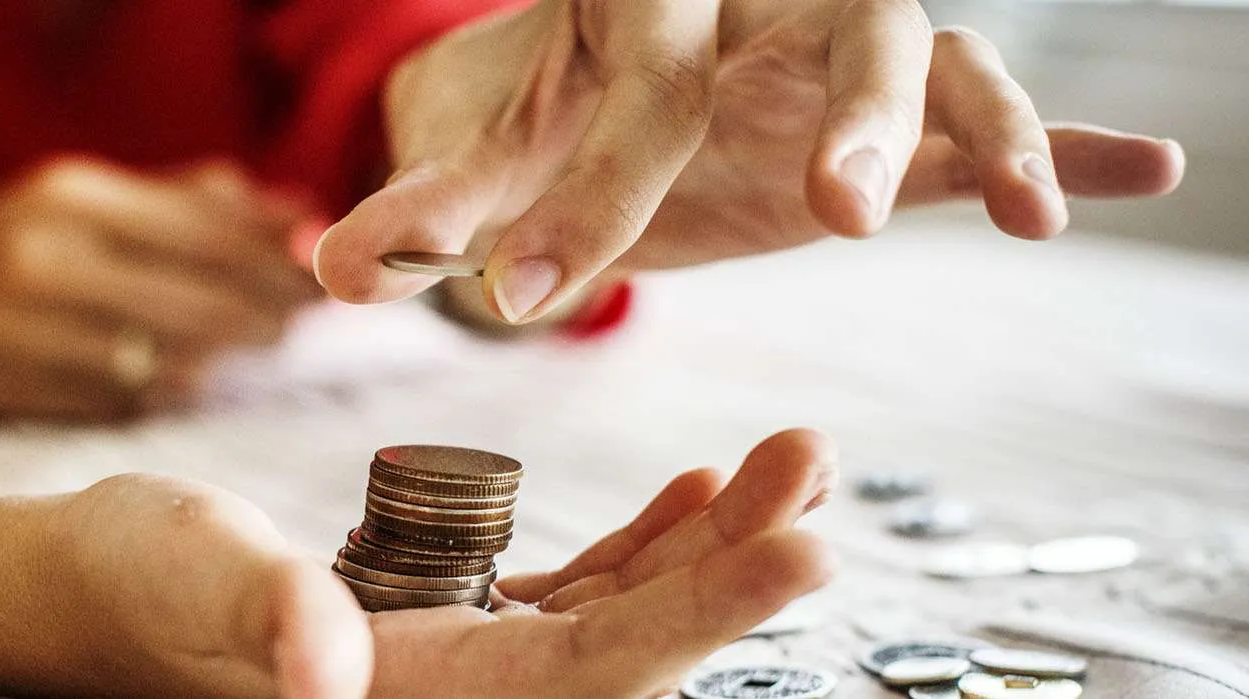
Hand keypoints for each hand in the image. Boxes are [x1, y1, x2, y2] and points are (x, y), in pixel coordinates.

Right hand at [0, 158, 321, 420]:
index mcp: (71, 200)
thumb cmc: (22, 240)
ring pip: (159, 362)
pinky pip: (116, 401)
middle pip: (191, 303)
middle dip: (261, 314)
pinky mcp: (2, 388)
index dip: (271, 263)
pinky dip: (166, 390)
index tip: (317, 278)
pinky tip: (191, 377)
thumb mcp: (94, 199)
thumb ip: (195, 204)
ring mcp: (16, 332)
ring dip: (221, 359)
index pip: (202, 235)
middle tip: (299, 321)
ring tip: (253, 347)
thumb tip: (299, 216)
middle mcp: (41, 261)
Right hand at [39, 428, 835, 697]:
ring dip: (708, 548)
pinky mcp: (446, 629)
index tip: (802, 552)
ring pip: (617, 621)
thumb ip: (258, 611)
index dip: (702, 618)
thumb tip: (319, 659)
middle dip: (736, 570)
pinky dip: (641, 548)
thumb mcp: (182, 576)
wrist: (82, 595)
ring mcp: (459, 669)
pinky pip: (572, 599)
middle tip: (816, 477)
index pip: (589, 673)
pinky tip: (694, 496)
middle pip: (633, 651)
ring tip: (786, 467)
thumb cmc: (118, 587)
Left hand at [314, 0, 1186, 323]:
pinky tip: (1137, 176)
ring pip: (926, 49)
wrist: (593, 77)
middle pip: (826, 25)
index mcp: (638, 1)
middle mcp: (752, 1)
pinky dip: (1055, 142)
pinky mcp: (885, 111)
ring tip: (1021, 211)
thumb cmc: (536, 112)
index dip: (588, 192)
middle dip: (843, 110)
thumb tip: (326, 268)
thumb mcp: (482, 160)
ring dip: (967, 124)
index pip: (635, 84)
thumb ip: (418, 213)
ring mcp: (829, 47)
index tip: (526, 296)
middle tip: (835, 209)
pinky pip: (988, 109)